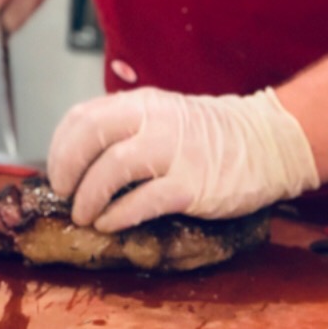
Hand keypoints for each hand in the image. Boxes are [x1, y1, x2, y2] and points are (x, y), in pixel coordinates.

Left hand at [47, 87, 319, 229]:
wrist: (270, 142)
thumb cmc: (212, 136)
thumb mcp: (164, 116)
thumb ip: (127, 128)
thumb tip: (82, 158)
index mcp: (143, 104)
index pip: (82, 116)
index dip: (60, 147)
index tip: (57, 172)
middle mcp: (154, 121)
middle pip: (90, 135)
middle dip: (66, 168)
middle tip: (65, 194)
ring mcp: (174, 152)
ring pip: (112, 168)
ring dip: (89, 197)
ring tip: (86, 216)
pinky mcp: (192, 185)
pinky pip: (143, 201)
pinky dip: (118, 215)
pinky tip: (111, 224)